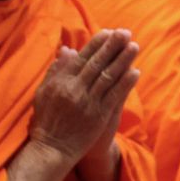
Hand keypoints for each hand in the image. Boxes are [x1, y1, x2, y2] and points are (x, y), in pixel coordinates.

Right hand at [30, 30, 140, 167]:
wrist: (52, 148)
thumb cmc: (47, 120)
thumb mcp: (44, 92)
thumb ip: (56, 71)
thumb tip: (67, 50)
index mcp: (61, 82)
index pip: (82, 58)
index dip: (96, 44)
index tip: (108, 32)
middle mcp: (75, 90)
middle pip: (97, 63)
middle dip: (113, 46)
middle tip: (125, 32)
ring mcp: (88, 103)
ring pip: (109, 77)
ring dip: (123, 60)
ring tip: (134, 46)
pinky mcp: (99, 116)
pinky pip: (116, 96)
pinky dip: (126, 83)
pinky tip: (135, 72)